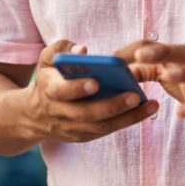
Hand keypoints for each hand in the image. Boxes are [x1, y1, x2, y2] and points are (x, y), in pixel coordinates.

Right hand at [24, 39, 158, 142]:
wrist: (33, 115)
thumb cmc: (49, 77)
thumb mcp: (47, 58)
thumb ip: (63, 49)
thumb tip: (82, 50)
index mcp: (49, 90)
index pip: (62, 92)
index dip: (78, 88)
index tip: (97, 81)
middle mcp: (59, 113)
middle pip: (87, 114)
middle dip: (112, 106)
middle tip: (136, 95)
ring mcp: (71, 128)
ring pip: (100, 127)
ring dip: (127, 118)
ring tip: (151, 105)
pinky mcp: (82, 136)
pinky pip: (106, 132)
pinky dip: (126, 123)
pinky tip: (146, 111)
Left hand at [114, 40, 184, 133]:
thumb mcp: (169, 77)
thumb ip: (147, 72)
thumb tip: (120, 71)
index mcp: (179, 58)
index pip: (156, 47)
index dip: (134, 51)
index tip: (112, 59)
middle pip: (178, 53)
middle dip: (159, 52)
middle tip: (140, 54)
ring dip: (183, 73)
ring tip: (167, 75)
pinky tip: (180, 112)